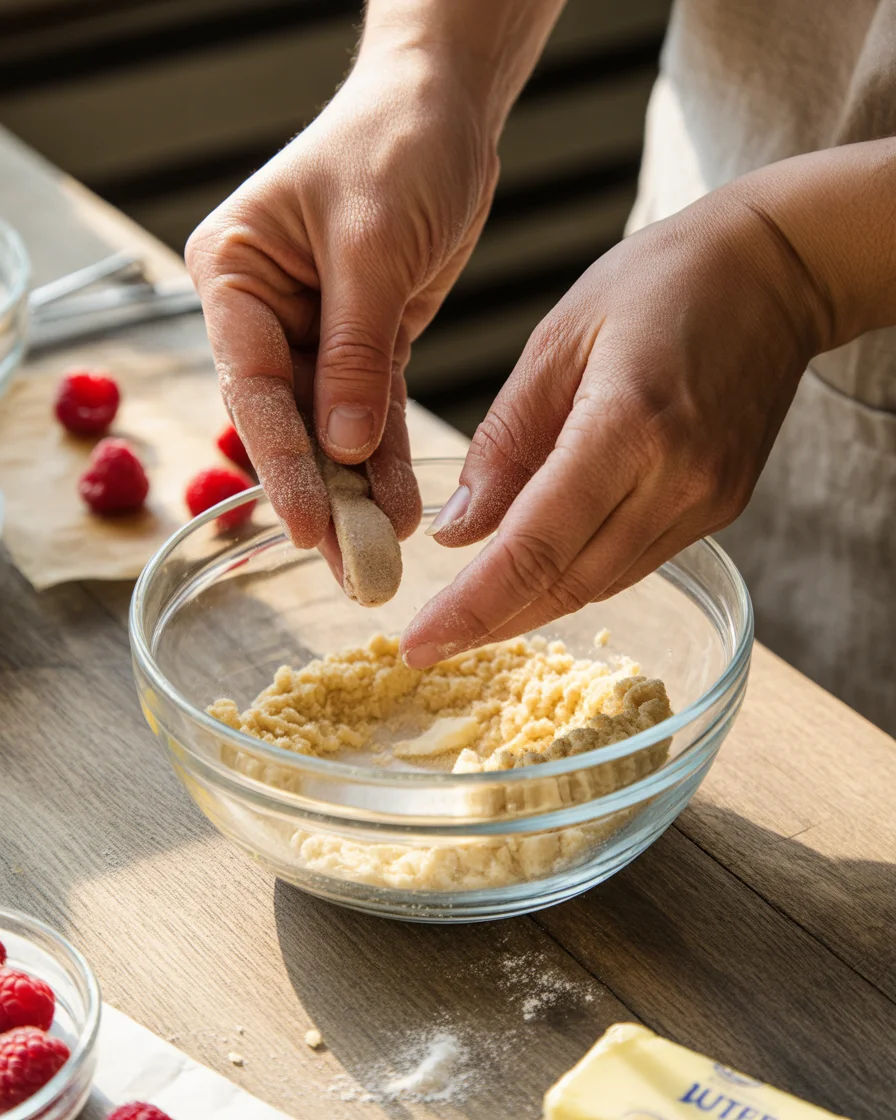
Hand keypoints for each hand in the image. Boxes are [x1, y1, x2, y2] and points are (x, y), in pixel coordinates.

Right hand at [186, 50, 498, 547]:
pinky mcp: (362, 344)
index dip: (280, 461)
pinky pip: (371, 413)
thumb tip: (342, 447)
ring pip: (329, 428)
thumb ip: (355, 349)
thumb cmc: (395, 146)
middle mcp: (263, 309)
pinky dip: (385, 461)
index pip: (252, 383)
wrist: (445, 110)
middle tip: (348, 567)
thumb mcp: (373, 244)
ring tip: (376, 557)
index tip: (306, 525)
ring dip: (356, 492)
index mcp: (235, 274)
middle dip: (320, 494)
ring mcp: (310, 332)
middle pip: (286, 419)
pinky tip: (398, 509)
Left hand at [401, 186, 828, 667]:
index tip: (418, 644)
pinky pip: (634, 562)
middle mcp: (676, 478)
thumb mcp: (556, 342)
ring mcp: (707, 500)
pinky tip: (535, 575)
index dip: (471, 608)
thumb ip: (505, 442)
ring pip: (602, 584)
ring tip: (470, 618)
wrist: (775, 272)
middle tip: (429, 646)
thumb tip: (458, 532)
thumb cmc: (658, 283)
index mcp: (627, 425)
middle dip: (491, 624)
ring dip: (531, 608)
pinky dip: (576, 576)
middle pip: (568, 583)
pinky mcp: (720, 507)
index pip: (535, 546)